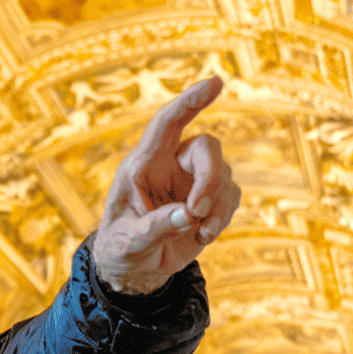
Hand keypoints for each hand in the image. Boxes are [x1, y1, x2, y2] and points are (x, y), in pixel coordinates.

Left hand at [93, 75, 239, 294]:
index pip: (167, 123)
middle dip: (210, 178)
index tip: (215, 82)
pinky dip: (223, 217)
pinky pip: (231, 196)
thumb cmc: (121, 249)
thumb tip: (189, 215)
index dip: (190, 101)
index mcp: (142, 164)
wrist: (134, 271)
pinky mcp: (210, 200)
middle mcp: (170, 165)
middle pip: (206, 148)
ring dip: (218, 206)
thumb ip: (155, 227)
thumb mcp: (128, 242)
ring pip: (224, 174)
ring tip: (200, 234)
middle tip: (199, 211)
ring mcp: (192, 181)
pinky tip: (203, 237)